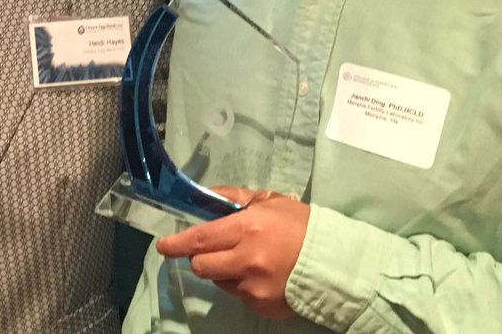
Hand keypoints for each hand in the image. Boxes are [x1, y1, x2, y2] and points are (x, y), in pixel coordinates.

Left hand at [155, 186, 309, 319]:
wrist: (337, 263)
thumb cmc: (301, 226)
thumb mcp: (269, 202)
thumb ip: (233, 198)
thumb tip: (204, 195)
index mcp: (248, 229)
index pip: (200, 238)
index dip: (177, 243)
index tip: (163, 245)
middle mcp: (247, 260)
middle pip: (201, 265)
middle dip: (199, 257)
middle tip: (210, 250)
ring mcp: (254, 287)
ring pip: (219, 281)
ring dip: (223, 271)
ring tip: (246, 260)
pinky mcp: (262, 306)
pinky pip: (238, 295)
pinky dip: (242, 285)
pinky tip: (261, 275)